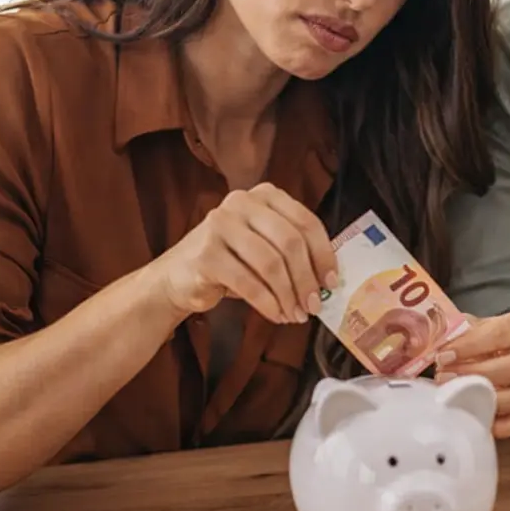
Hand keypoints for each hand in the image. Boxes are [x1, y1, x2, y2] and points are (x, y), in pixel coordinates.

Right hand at [146, 183, 337, 324]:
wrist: (177, 278)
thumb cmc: (231, 263)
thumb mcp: (265, 246)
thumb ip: (293, 251)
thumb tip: (329, 279)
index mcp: (264, 195)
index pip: (305, 221)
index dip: (323, 254)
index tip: (332, 281)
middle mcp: (241, 202)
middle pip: (291, 242)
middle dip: (307, 278)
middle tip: (315, 304)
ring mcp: (220, 225)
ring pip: (271, 263)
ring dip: (288, 295)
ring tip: (296, 315)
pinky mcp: (206, 253)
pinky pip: (248, 283)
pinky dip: (268, 304)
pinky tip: (276, 315)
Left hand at [434, 313, 509, 438]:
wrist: (483, 361)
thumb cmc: (474, 343)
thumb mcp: (464, 328)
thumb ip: (451, 329)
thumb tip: (433, 339)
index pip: (504, 333)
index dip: (472, 345)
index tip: (444, 355)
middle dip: (477, 374)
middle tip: (444, 376)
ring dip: (484, 399)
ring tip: (454, 395)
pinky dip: (496, 423)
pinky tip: (473, 417)